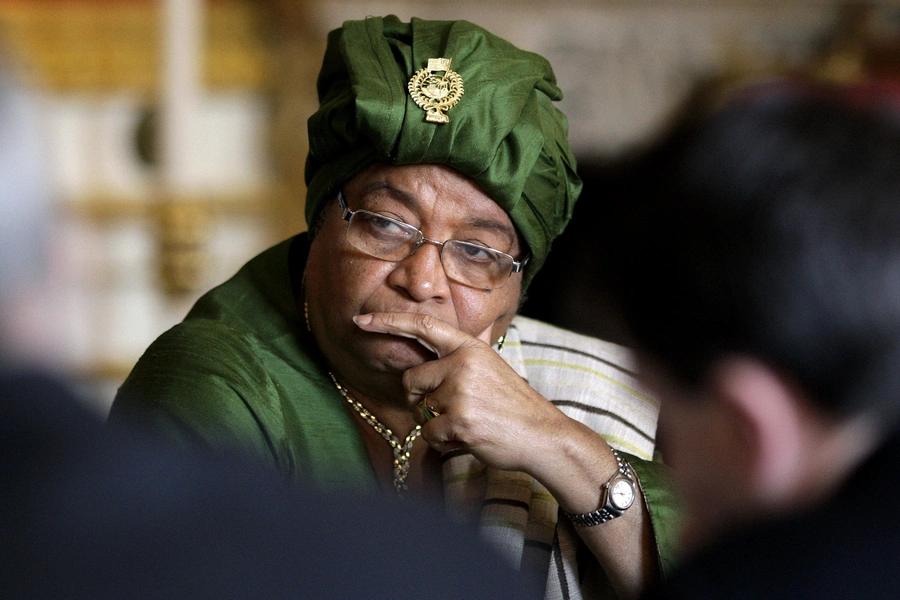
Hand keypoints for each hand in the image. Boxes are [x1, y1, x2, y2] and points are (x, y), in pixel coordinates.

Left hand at [353, 312, 568, 471]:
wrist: (543, 435)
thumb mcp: (494, 366)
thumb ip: (467, 353)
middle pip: (411, 379)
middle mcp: (463, 364)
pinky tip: (469, 437)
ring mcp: (461, 392)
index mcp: (470, 348)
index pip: (423, 326)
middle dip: (420, 399)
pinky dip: (443, 442)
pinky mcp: (459, 420)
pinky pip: (429, 434)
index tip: (360, 320)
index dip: (389, 321)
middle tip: (448, 409)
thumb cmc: (514, 404)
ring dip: (436, 424)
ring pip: (420, 410)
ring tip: (467, 423)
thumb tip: (448, 337)